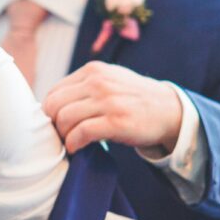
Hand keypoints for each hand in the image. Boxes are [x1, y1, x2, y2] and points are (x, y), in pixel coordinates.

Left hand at [42, 61, 182, 153]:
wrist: (169, 110)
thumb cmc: (134, 99)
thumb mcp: (109, 80)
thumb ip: (84, 86)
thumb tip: (52, 104)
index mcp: (93, 71)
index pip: (54, 91)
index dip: (49, 112)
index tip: (56, 124)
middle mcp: (98, 82)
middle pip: (54, 105)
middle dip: (53, 124)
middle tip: (60, 136)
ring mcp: (108, 101)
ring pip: (65, 119)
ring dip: (63, 136)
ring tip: (70, 143)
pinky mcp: (117, 122)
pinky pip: (81, 133)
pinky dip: (73, 144)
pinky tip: (77, 149)